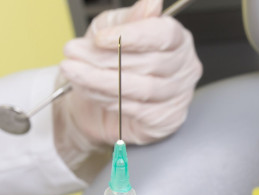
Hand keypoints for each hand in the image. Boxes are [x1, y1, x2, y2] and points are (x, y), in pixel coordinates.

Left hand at [54, 0, 202, 168]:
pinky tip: (89, 90)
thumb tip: (151, 3)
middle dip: (106, 59)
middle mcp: (184, 68)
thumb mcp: (113, 29)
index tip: (100, 38)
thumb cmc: (110, 60)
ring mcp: (179, 96)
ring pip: (142, 88)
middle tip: (74, 54)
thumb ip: (130, 18)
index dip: (131, 36)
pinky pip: (137, 109)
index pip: (163, 35)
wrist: (98, 98)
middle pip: (150, 63)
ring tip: (73, 71)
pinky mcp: (166, 119)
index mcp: (177, 40)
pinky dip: (108, 99)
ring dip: (101, 80)